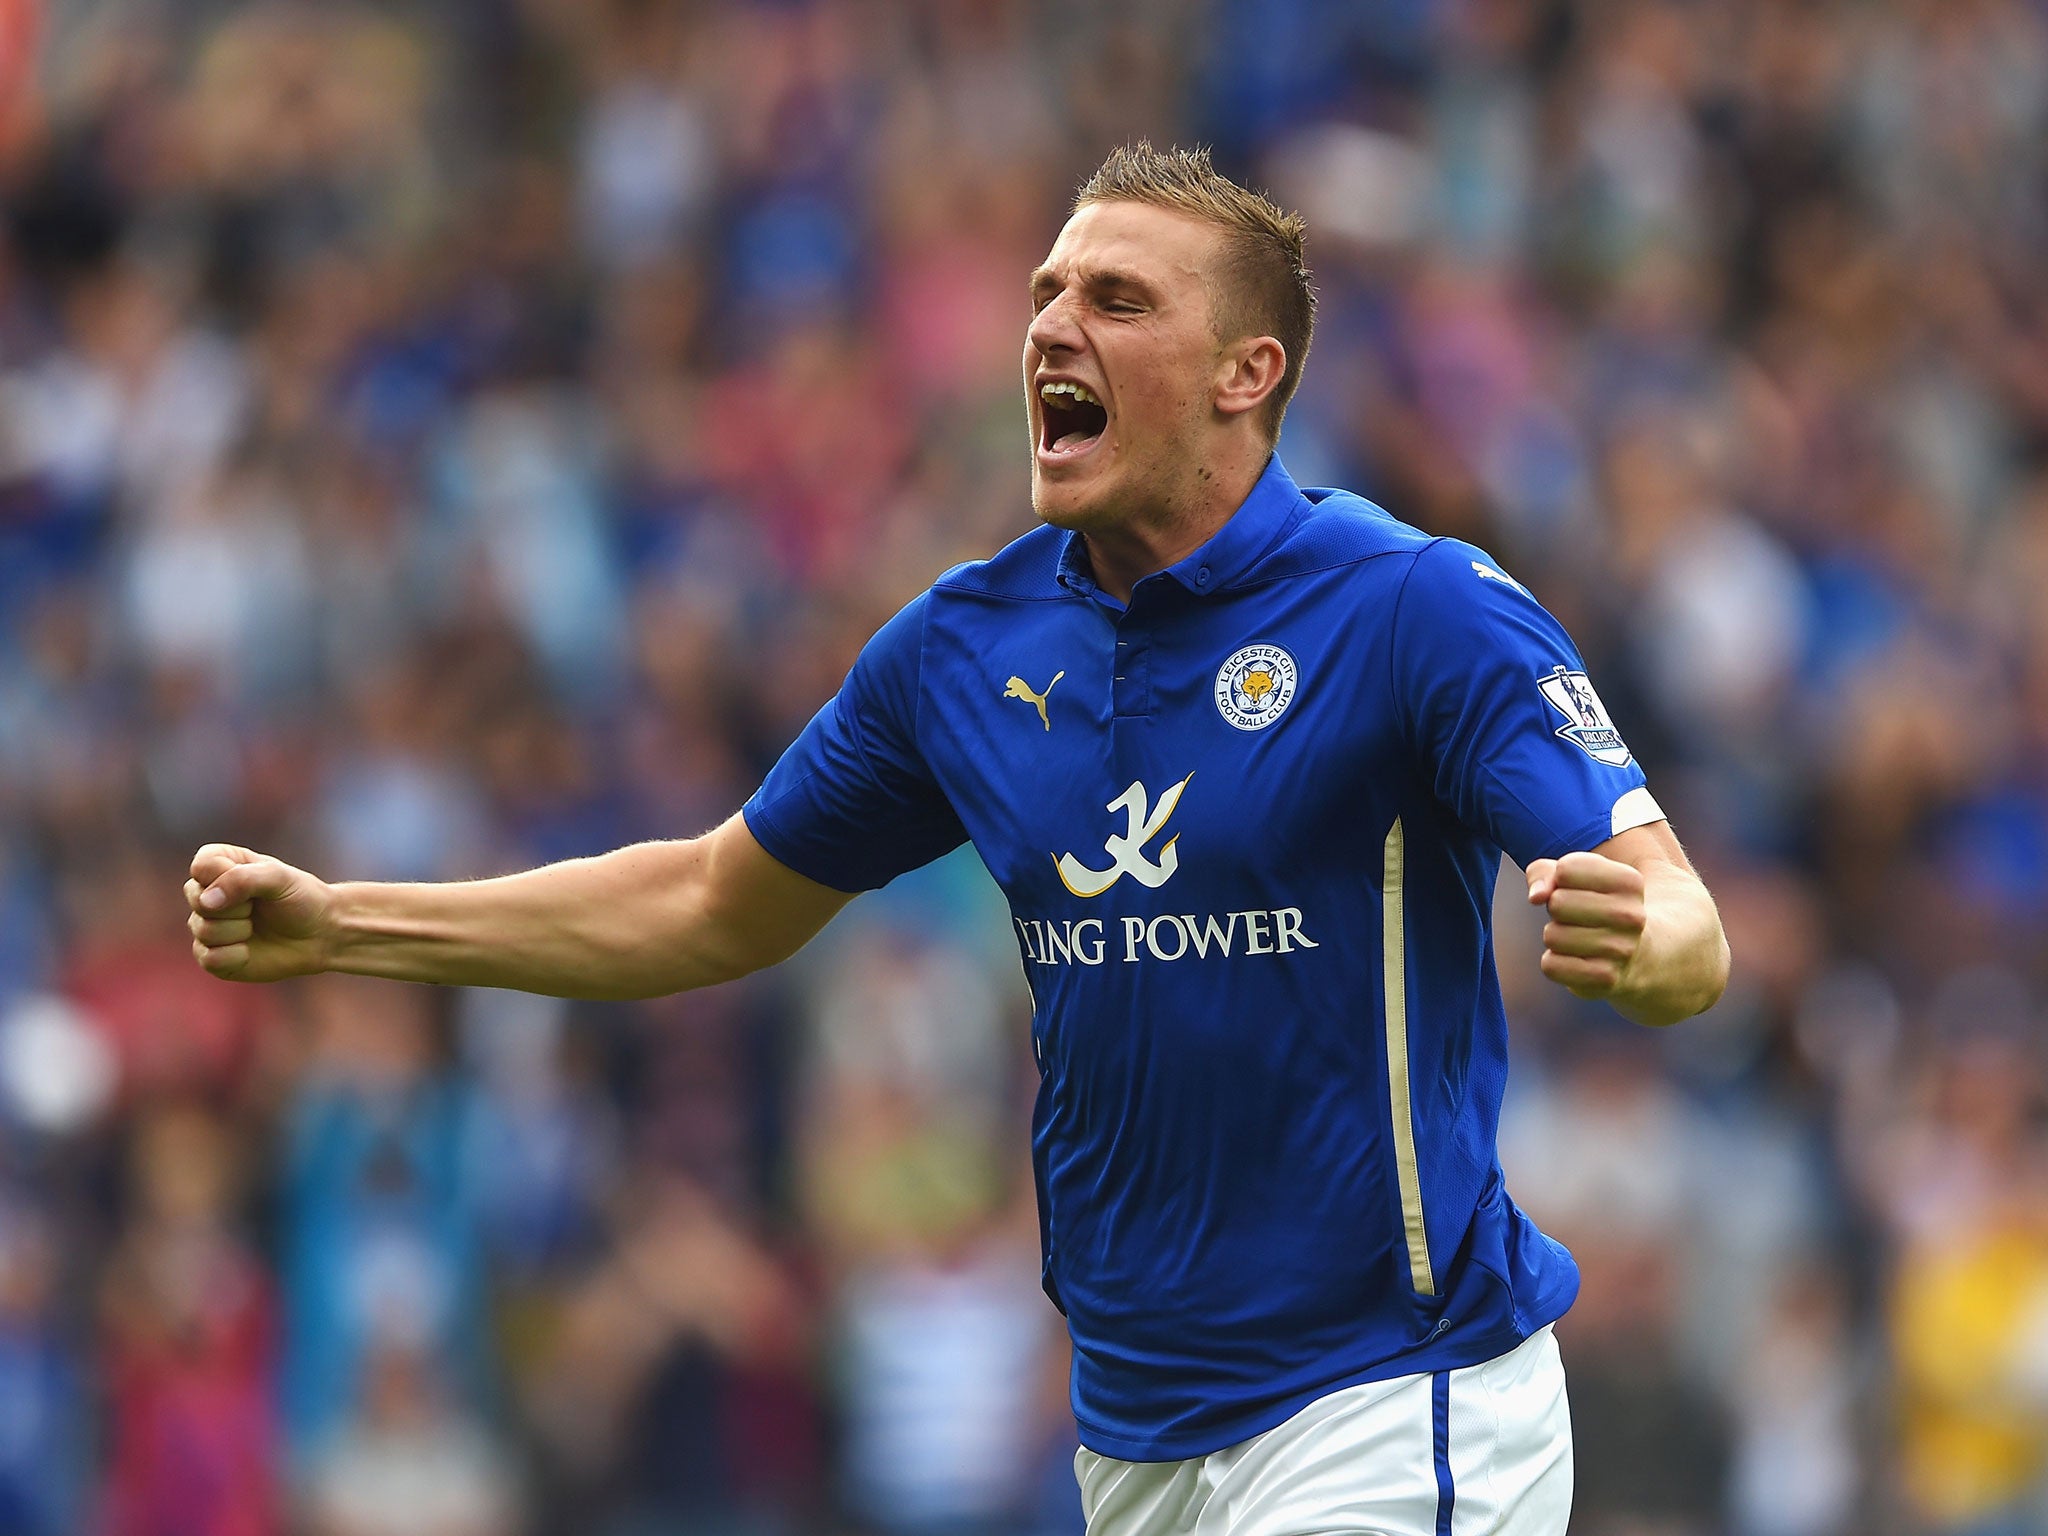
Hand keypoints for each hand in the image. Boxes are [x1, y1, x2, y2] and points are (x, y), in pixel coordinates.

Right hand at [185, 844, 333, 982]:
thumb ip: (242, 879)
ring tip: (257, 927)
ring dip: (239, 931)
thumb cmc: (302, 900)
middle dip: (236, 907)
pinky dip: (235, 956)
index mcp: (220, 865)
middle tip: (258, 907)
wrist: (321, 936)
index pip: (201, 866)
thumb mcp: (279, 878)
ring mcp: (207, 925)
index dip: (226, 878)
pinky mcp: (211, 956)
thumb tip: (206, 901)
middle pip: (197, 899)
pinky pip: (208, 958)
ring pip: (203, 930)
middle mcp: (208, 894)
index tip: (257, 883)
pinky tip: (249, 951)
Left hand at [1525, 850, 1646, 1002]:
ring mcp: (1621, 950)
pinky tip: (1575, 959)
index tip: (1579, 888)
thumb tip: (1535, 896)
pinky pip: (1551, 966)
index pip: (1566, 869)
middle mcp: (1631, 916)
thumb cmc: (1596, 904)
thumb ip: (1544, 872)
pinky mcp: (1606, 979)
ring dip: (1556, 936)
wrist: (1638, 953)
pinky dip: (1554, 962)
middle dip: (1556, 908)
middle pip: (1557, 903)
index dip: (1560, 878)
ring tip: (1578, 937)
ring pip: (1552, 936)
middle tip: (1577, 916)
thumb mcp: (1576, 876)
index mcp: (1629, 881)